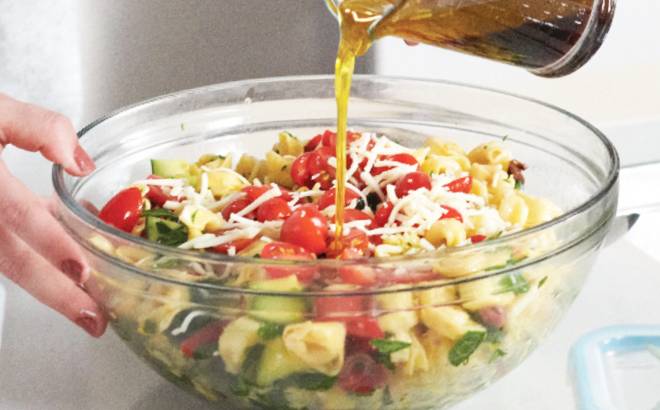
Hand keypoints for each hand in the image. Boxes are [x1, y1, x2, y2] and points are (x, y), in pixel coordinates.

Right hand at [0, 93, 105, 336]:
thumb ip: (40, 127)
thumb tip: (80, 163)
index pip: (18, 216)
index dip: (50, 242)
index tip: (82, 270)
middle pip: (11, 259)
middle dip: (53, 292)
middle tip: (92, 320)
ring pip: (6, 263)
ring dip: (46, 286)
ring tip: (84, 307)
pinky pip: (3, 251)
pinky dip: (36, 257)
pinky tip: (67, 264)